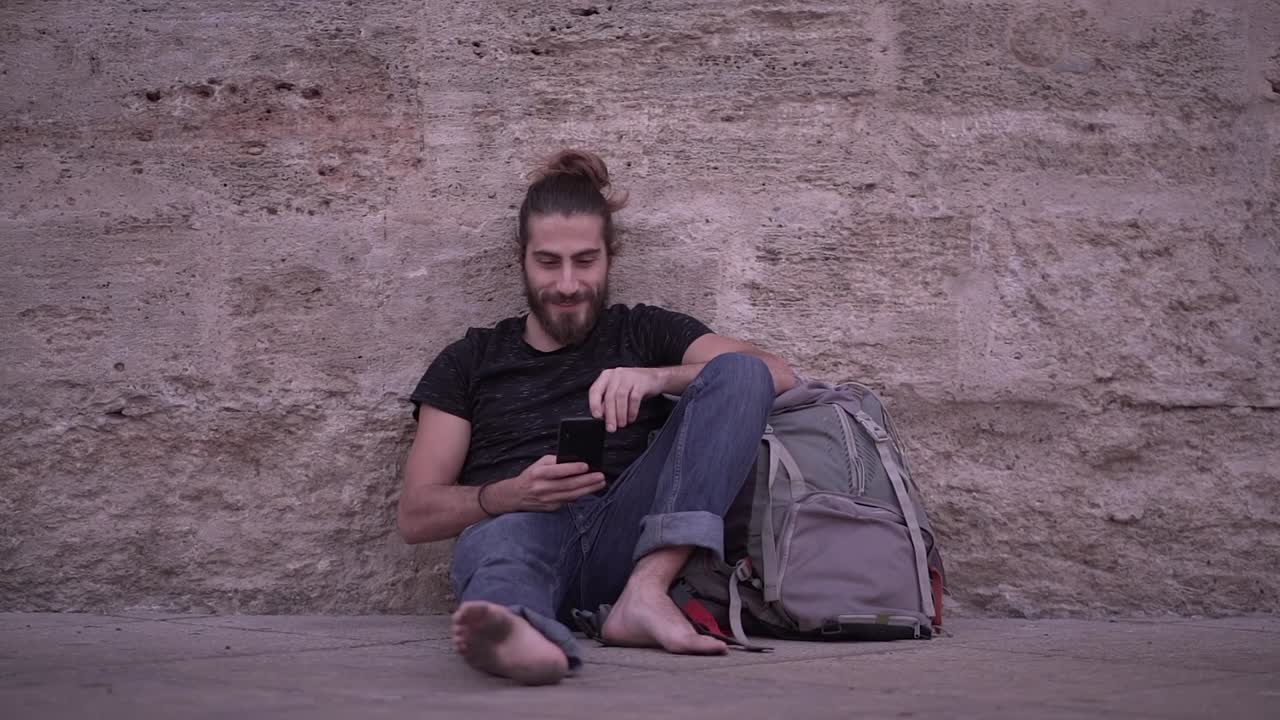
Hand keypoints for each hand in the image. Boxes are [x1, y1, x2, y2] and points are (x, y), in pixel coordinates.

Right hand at [487, 455, 605, 512]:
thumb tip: (575, 460)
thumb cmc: (531, 476)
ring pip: (572, 495)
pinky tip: (590, 490)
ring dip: (588, 489)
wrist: (516, 495)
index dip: (572, 469)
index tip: (586, 466)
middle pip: (568, 485)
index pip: (557, 471)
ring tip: (600, 483)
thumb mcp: (539, 464)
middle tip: (600, 476)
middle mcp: (542, 488)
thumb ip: (555, 461)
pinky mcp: (551, 508)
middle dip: (587, 481)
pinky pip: (569, 501)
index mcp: (538, 474)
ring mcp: (547, 500)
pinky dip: (581, 495)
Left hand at [589, 367, 665, 431]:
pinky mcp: (641, 383)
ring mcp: (629, 377)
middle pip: (609, 396)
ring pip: (621, 397)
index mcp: (607, 376)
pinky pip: (634, 398)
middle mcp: (616, 375)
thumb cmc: (633, 385)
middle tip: (611, 427)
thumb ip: (608, 400)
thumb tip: (602, 415)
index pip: (595, 390)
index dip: (594, 404)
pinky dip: (632, 411)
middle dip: (609, 414)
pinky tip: (631, 418)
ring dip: (620, 414)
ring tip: (621, 424)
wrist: (654, 378)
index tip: (597, 416)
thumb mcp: (618, 390)